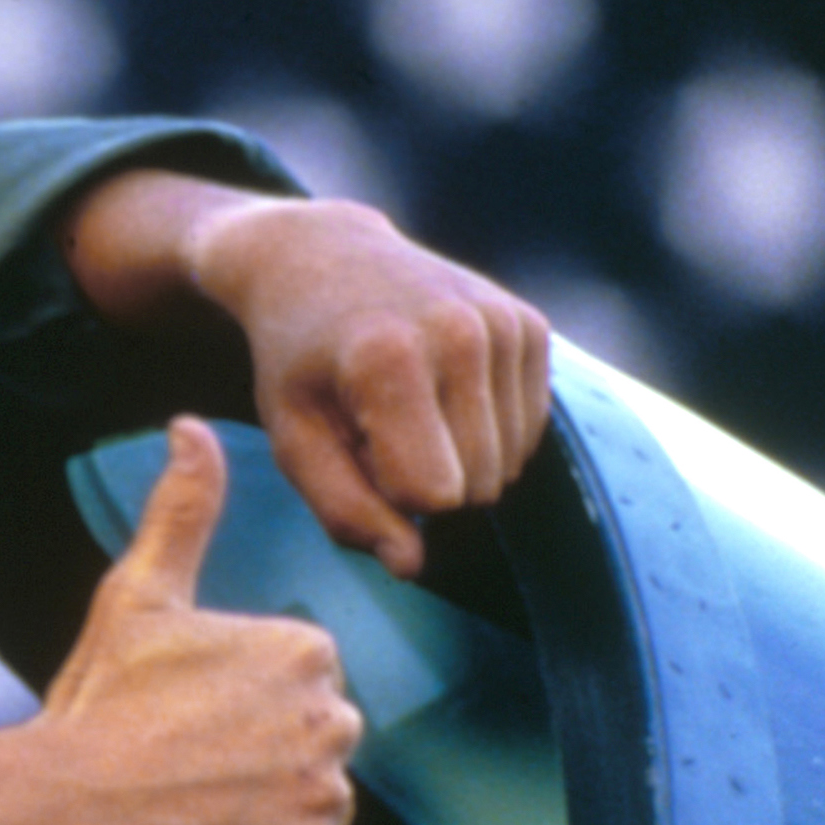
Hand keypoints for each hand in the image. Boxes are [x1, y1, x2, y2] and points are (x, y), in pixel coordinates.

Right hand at [25, 416, 357, 824]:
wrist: (60, 815)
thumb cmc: (97, 706)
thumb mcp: (136, 597)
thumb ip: (181, 512)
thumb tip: (192, 429)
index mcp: (304, 649)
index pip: (298, 682)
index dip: (236, 703)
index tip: (184, 716)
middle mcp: (334, 719)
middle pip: (311, 741)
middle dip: (260, 756)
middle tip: (184, 766)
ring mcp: (325, 798)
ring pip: (309, 802)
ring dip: (264, 812)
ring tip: (193, 809)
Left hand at [189, 196, 548, 577]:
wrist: (320, 257)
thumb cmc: (298, 361)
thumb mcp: (293, 437)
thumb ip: (345, 511)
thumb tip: (411, 566)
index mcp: (389, 359)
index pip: (432, 495)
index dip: (386, 491)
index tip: (350, 445)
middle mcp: (461, 332)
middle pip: (477, 487)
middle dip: (421, 477)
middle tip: (373, 423)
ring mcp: (504, 322)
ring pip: (508, 466)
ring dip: (455, 457)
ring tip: (403, 405)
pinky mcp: (531, 324)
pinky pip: (528, 431)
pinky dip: (484, 428)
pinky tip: (438, 389)